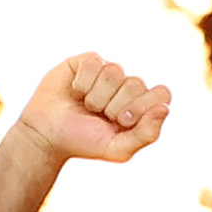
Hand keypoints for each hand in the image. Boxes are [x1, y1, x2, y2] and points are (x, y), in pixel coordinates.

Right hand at [16, 51, 167, 166]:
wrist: (47, 135)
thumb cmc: (84, 143)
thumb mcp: (118, 149)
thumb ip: (147, 134)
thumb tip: (165, 108)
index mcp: (141, 106)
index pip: (162, 93)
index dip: (143, 107)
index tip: (123, 121)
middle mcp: (127, 86)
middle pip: (136, 83)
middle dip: (115, 106)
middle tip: (99, 117)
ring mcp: (107, 72)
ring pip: (114, 72)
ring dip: (96, 96)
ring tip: (85, 106)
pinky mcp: (87, 62)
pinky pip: (94, 63)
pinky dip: (82, 83)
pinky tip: (74, 92)